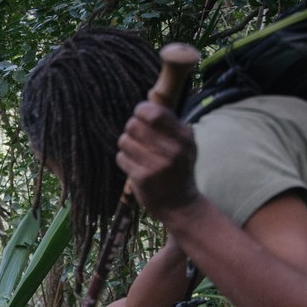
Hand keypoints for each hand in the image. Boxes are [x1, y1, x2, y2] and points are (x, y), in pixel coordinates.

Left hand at [117, 100, 199, 218]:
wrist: (180, 205)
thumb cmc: (178, 169)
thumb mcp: (185, 145)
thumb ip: (170, 125)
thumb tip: (148, 101)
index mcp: (184, 137)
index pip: (155, 113)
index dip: (141, 110)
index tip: (140, 115)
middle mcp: (172, 149)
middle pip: (134, 125)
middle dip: (131, 128)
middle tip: (137, 137)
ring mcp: (157, 164)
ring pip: (124, 140)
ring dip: (126, 145)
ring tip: (137, 153)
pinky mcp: (142, 177)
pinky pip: (121, 157)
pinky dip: (124, 160)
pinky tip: (135, 166)